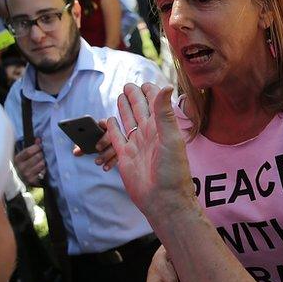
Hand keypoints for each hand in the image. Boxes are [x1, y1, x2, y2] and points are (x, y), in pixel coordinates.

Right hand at [15, 138, 45, 185]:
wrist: (14, 182)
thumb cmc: (17, 166)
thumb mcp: (19, 156)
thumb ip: (29, 147)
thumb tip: (38, 139)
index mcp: (16, 160)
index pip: (28, 152)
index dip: (36, 147)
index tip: (39, 146)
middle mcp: (21, 168)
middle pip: (37, 157)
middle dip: (41, 153)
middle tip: (41, 153)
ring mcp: (27, 175)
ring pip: (42, 164)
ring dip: (43, 161)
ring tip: (40, 160)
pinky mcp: (32, 181)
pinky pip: (43, 172)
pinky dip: (43, 169)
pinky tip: (39, 168)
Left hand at [72, 118, 117, 170]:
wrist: (105, 145)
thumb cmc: (95, 140)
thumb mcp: (88, 141)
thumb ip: (82, 145)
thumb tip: (76, 152)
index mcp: (106, 126)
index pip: (106, 122)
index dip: (102, 125)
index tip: (98, 126)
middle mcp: (114, 133)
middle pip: (111, 135)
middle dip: (104, 141)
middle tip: (97, 148)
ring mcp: (120, 143)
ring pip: (115, 148)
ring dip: (106, 155)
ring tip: (97, 162)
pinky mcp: (121, 152)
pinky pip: (117, 157)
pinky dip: (111, 163)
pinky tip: (105, 168)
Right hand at [107, 83, 197, 220]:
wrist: (163, 199)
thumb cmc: (172, 171)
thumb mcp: (171, 139)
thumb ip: (165, 113)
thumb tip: (167, 86)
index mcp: (161, 127)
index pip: (155, 103)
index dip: (150, 91)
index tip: (145, 82)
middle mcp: (148, 133)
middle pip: (139, 109)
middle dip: (134, 96)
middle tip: (127, 84)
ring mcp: (136, 144)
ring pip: (127, 120)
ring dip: (123, 108)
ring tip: (120, 95)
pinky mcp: (124, 156)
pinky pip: (116, 138)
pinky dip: (112, 128)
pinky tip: (110, 120)